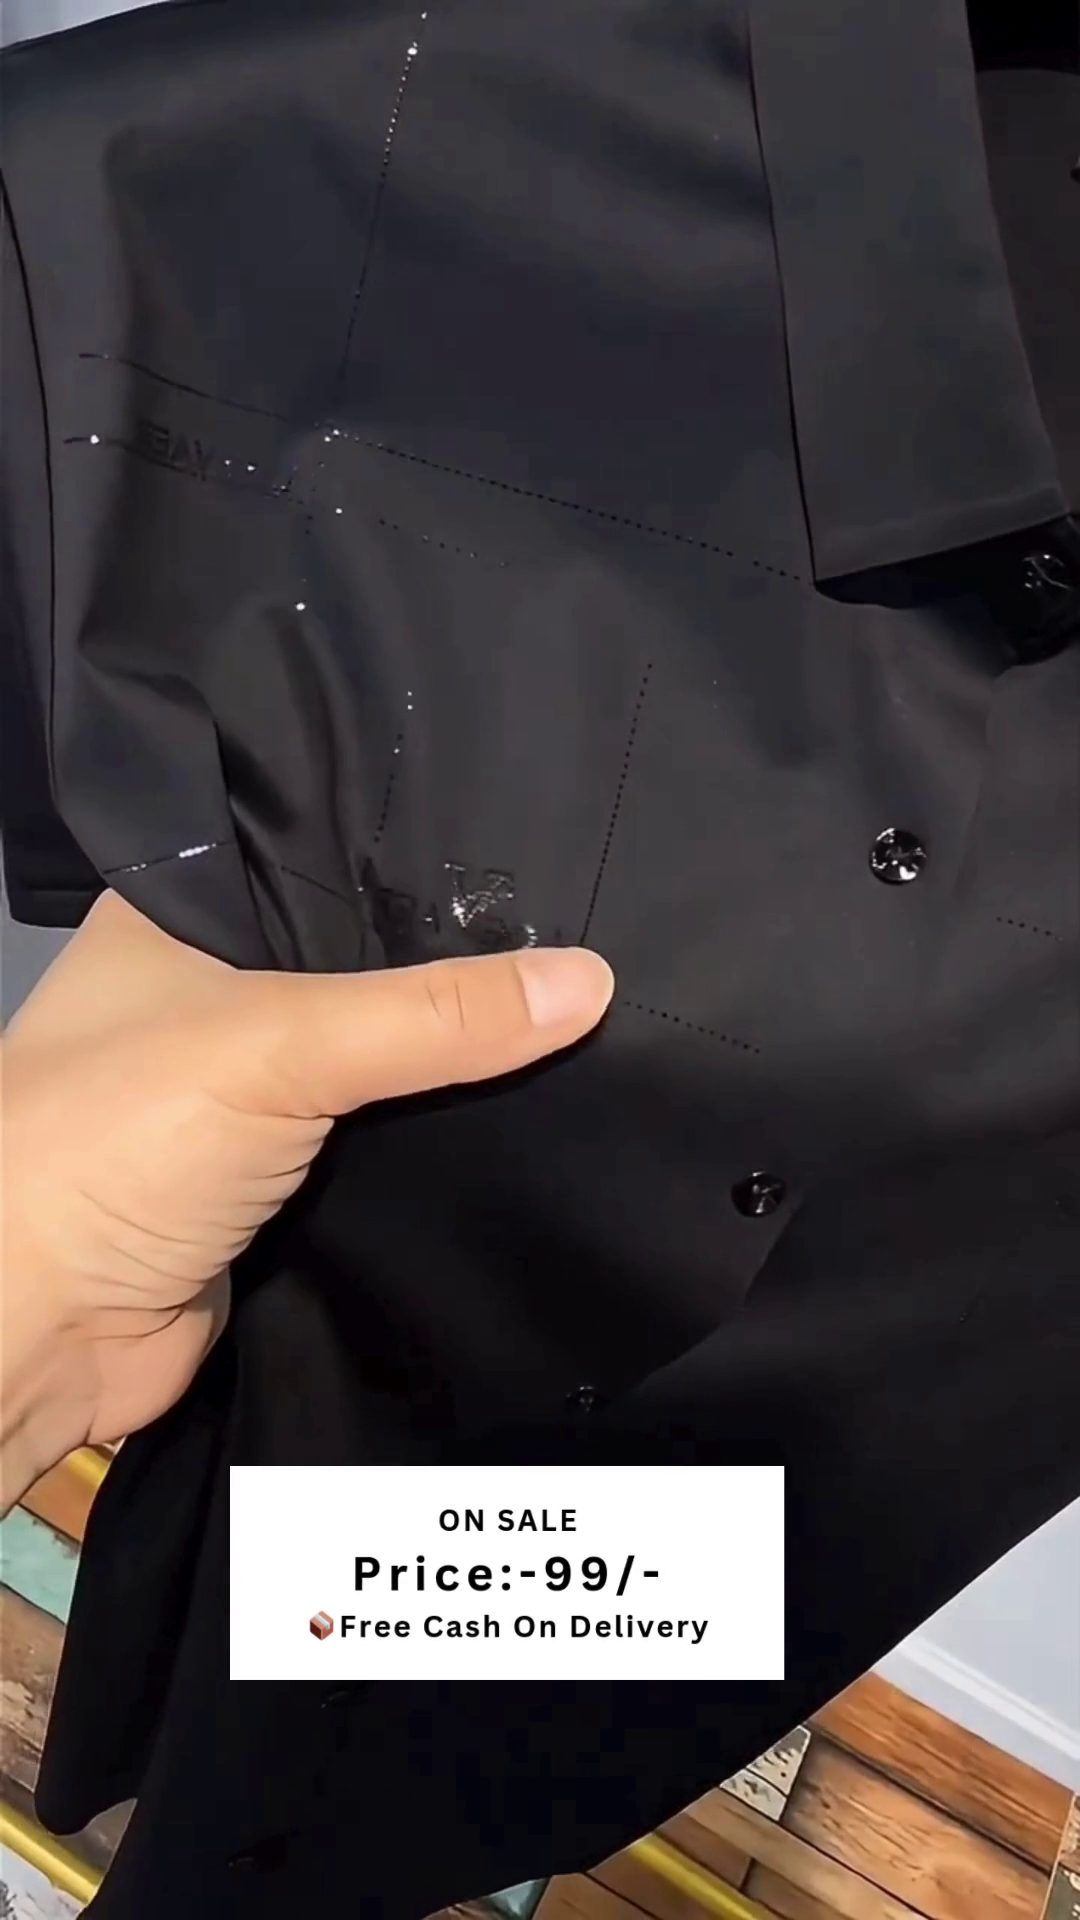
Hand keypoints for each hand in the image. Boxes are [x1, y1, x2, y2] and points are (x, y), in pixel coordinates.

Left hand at [0, 892, 613, 1508]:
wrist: (36, 1334)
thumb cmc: (121, 1140)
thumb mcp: (281, 1042)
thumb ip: (434, 1016)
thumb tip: (595, 979)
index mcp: (180, 915)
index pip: (322, 855)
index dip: (423, 851)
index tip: (547, 839)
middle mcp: (210, 993)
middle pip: (363, 965)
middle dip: (461, 965)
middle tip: (599, 929)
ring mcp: (246, 1097)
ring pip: (380, 1064)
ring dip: (460, 1060)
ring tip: (600, 1008)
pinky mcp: (280, 1189)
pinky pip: (384, 1148)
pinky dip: (445, 1142)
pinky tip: (539, 1110)